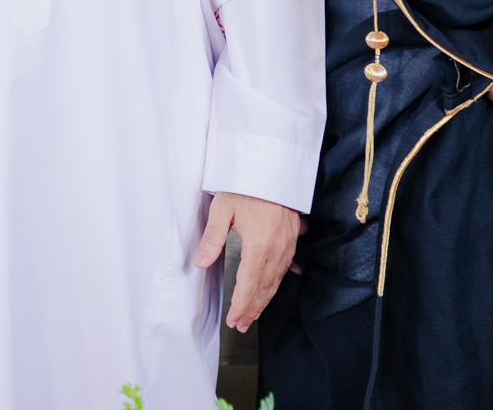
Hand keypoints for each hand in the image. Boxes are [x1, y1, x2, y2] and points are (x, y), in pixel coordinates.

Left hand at [195, 192, 299, 332]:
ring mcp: (287, 244)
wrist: (274, 167)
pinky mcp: (292, 237)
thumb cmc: (247, 186)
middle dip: (253, 309)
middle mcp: (276, 249)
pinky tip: (276, 286)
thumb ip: (212, 238)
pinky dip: (278, 281)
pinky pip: (286, 266)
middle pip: (265, 288)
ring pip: (276, 280)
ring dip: (265, 299)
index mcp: (259, 245)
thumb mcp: (223, 209)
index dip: (241, 305)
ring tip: (254, 313)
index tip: (234, 320)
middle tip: (242, 325)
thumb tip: (200, 263)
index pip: (249, 285)